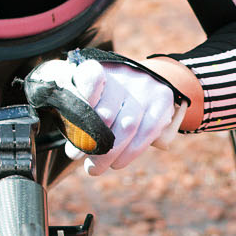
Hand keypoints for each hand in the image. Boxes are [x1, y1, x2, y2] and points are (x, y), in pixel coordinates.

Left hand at [28, 53, 187, 174]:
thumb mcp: (82, 96)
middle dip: (90, 144)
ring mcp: (144, 86)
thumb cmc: (101, 97)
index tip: (72, 126)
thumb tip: (73, 149)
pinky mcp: (162, 98)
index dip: (82, 100)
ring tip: (94, 168)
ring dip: (109, 154)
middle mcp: (122, 73)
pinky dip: (130, 152)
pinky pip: (148, 131)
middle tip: (77, 158)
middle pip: (106, 114)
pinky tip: (117, 163)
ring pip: (127, 127)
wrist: (141, 80)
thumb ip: (76, 114)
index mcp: (96, 68)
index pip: (89, 79)